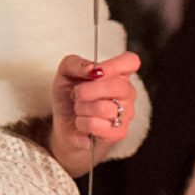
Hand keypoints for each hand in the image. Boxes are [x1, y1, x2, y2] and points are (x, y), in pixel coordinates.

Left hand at [48, 51, 142, 177]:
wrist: (64, 123)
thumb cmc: (69, 95)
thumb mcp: (65, 73)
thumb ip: (76, 64)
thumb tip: (93, 69)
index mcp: (118, 73)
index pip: (131, 61)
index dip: (113, 65)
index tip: (97, 72)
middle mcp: (127, 92)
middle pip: (116, 86)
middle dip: (87, 90)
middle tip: (75, 94)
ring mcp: (126, 113)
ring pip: (103, 108)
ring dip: (81, 108)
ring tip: (79, 109)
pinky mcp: (119, 132)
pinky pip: (97, 125)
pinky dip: (82, 123)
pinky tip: (82, 123)